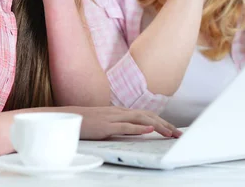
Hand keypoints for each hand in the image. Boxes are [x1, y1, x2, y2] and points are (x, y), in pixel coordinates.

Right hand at [67, 106, 181, 139]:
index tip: (173, 130)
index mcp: (121, 111)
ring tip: (170, 133)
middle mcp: (120, 111)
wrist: (66, 118)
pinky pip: (125, 126)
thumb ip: (121, 125)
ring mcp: (113, 117)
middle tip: (178, 134)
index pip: (147, 115)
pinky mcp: (106, 125)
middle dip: (165, 124)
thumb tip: (137, 131)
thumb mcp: (107, 123)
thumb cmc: (85, 122)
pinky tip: (149, 130)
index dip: (162, 122)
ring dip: (158, 126)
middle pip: (148, 116)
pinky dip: (139, 128)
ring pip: (141, 119)